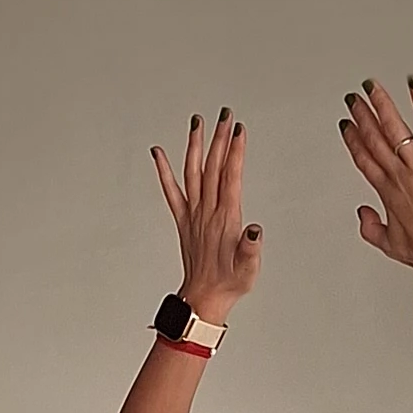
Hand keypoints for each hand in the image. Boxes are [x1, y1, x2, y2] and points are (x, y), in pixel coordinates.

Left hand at [151, 108, 262, 314]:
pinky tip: (158, 153)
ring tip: (198, 123)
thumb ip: (250, 249)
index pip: (230, 177)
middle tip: (225, 115)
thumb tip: (254, 231)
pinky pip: (171, 192)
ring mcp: (193, 215)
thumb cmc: (230, 283)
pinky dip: (163, 171)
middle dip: (220, 139)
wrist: (204, 298)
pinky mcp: (183, 221)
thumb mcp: (248, 269)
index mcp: (225, 219)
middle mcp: (207, 213)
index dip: (234, 152)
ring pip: (193, 173)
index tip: (238, 130)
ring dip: (196, 146)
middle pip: (213, 168)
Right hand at [340, 74, 412, 269]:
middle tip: (353, 99)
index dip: (354, 139)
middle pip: (374, 137)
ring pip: (394, 127)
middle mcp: (398, 174)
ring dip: (381, 104)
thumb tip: (362, 213)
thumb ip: (371, 228)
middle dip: (362, 115)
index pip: (364, 157)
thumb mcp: (390, 245)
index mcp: (386, 190)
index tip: (347, 125)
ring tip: (372, 87)